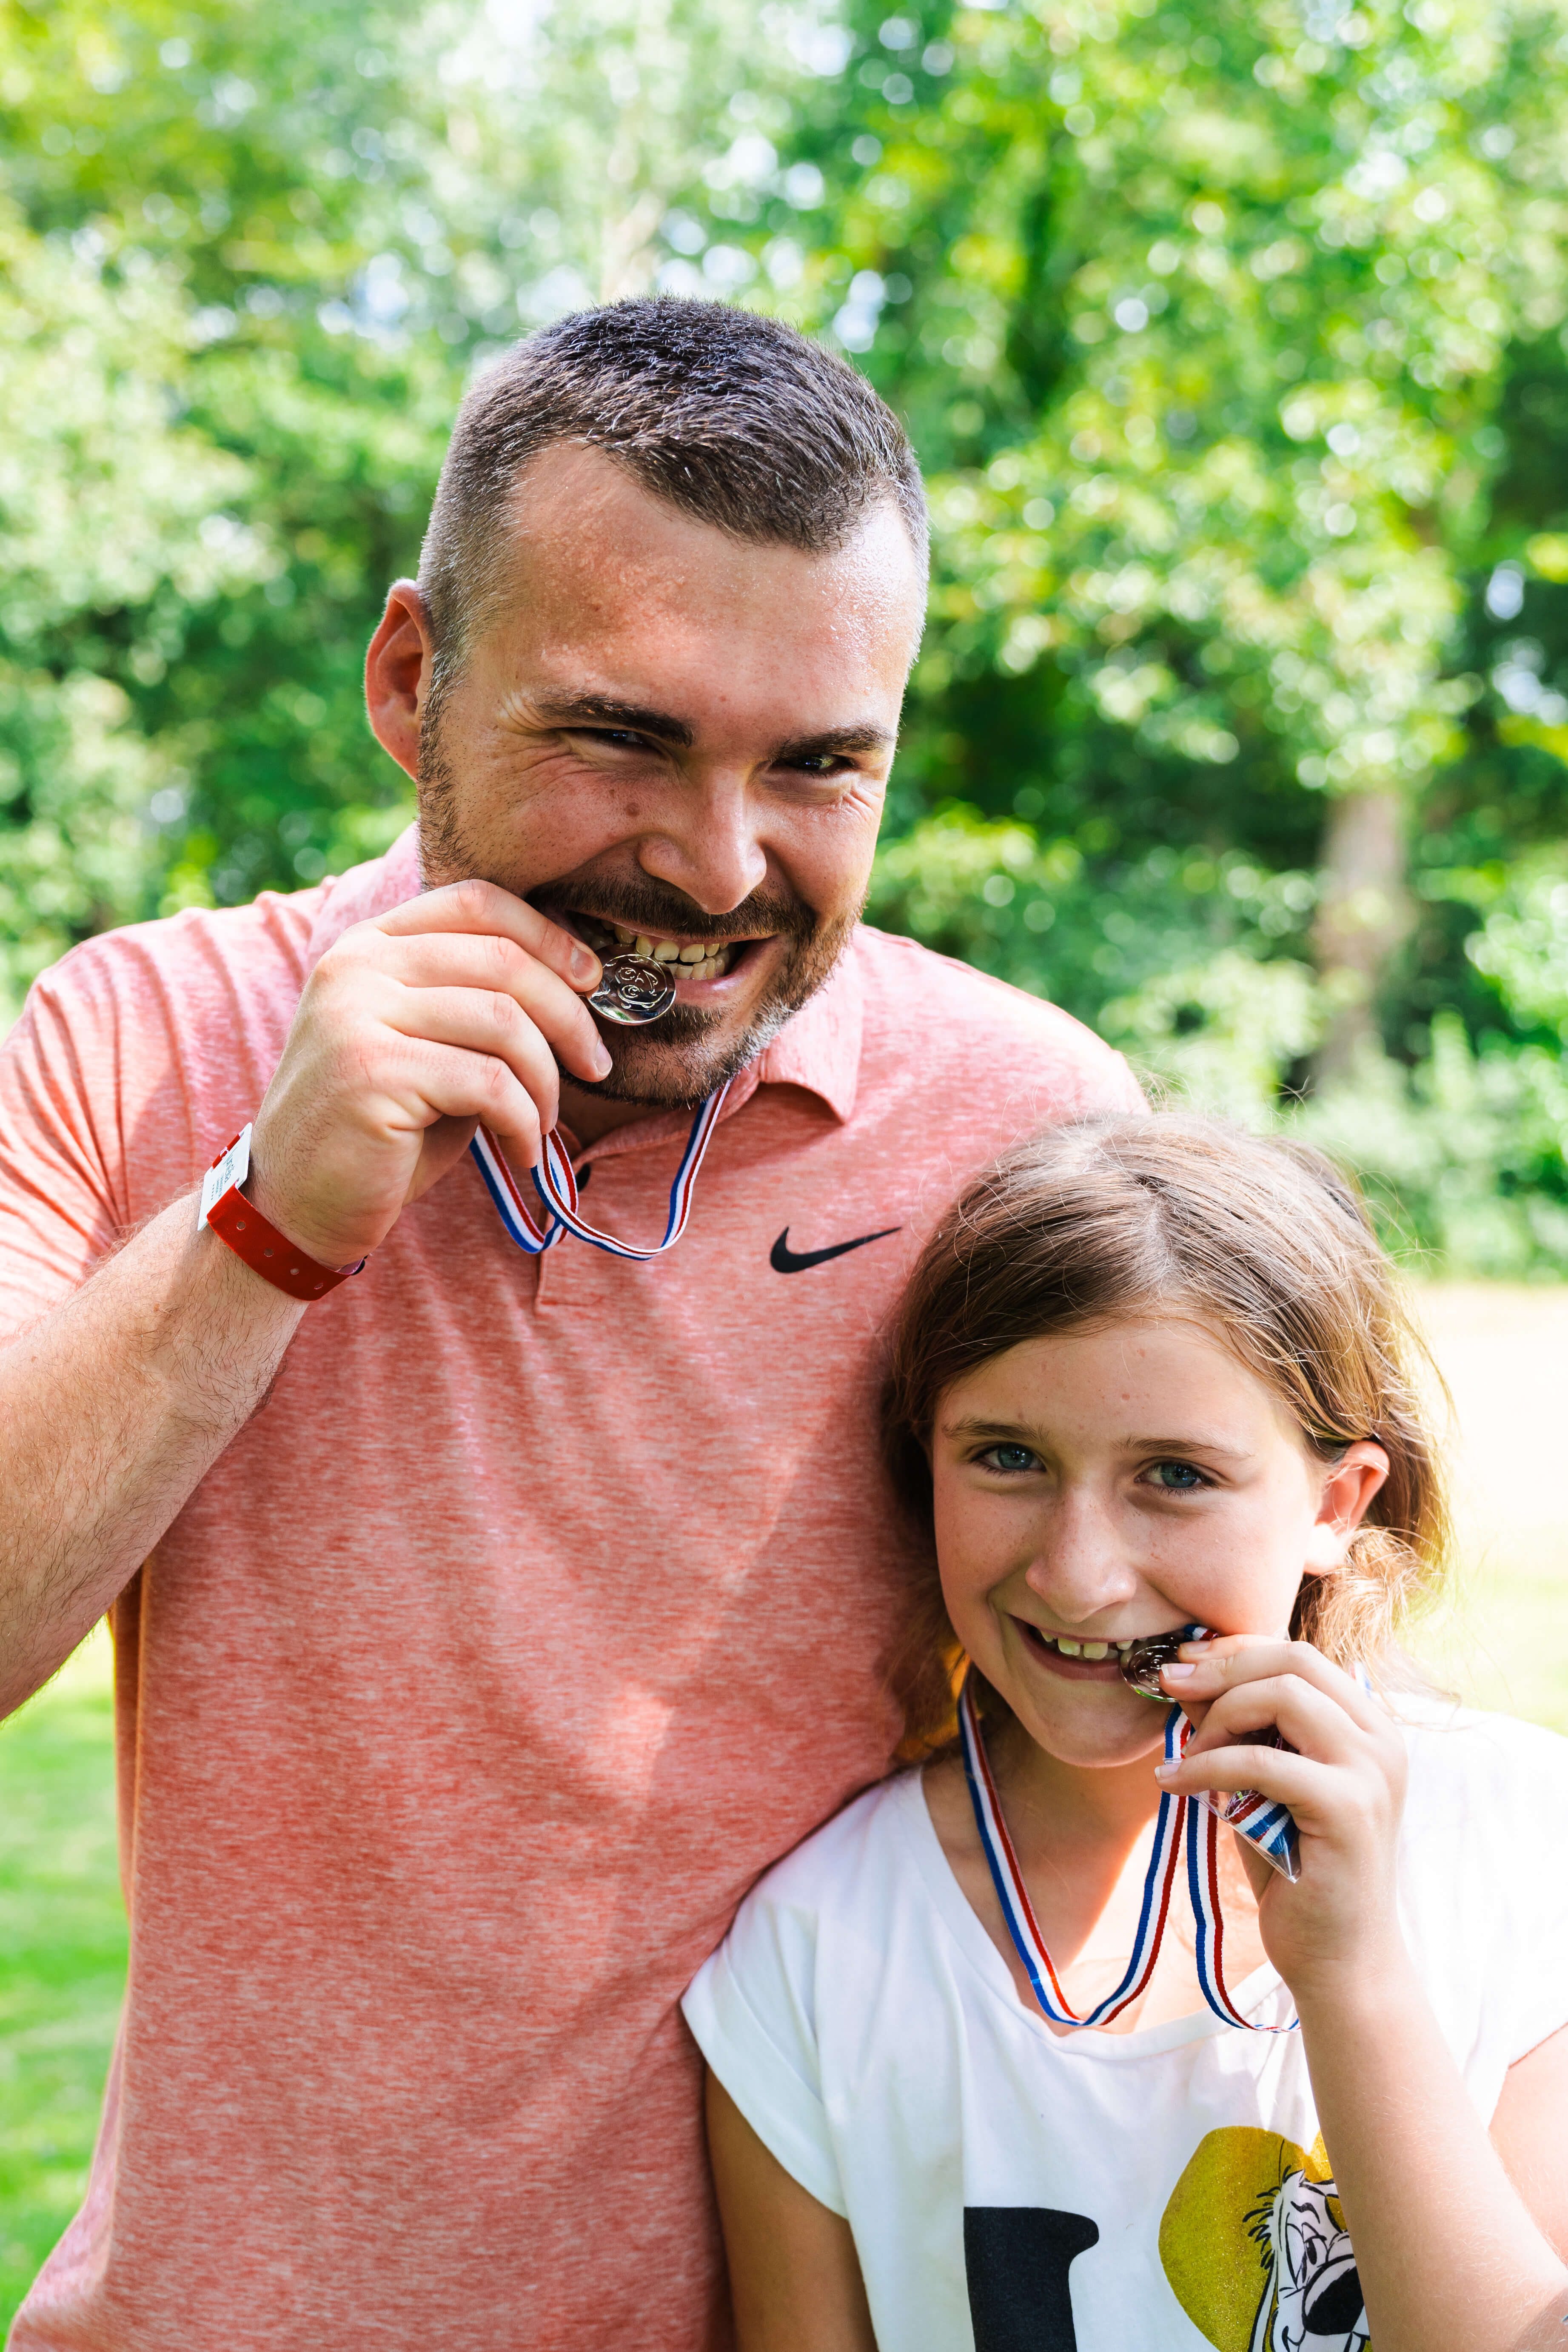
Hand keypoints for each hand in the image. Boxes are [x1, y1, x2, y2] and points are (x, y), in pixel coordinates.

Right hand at [246, 880, 609, 1267]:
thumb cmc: (382, 1129)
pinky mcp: (371, 1073)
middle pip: (501, 959)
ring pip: (503, 1021)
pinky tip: (522, 1153)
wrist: (297, 1205)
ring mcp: (356, 1016)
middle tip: (595, 1064)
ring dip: (546, 1080)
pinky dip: (524, 1122)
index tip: (591, 980)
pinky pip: (489, 1083)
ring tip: (546, 1121)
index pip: (476, 902)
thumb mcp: (429, 1047)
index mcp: (367, 945)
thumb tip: (580, 981)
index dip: (548, 936)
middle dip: (568, 1015)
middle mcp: (355, 966)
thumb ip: (478, 1004)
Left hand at [1155, 1635, 1410, 2006]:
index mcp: (1368, 1729)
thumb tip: (1187, 1678)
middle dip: (1222, 1666)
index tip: (1183, 1661)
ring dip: (1219, 1716)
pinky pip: (1261, 1761)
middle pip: (1294, 1660)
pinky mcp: (1348, 1809)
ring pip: (1282, 1696)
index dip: (1236, 1649)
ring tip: (1186, 1754)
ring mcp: (1371, 1773)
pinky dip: (1208, 1765)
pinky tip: (1176, 1783)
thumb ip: (1241, 1732)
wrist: (1339, 1960)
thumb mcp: (1263, 1786)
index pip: (1299, 1655)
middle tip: (1169, 1684)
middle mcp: (1380, 1741)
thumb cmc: (1297, 1872)